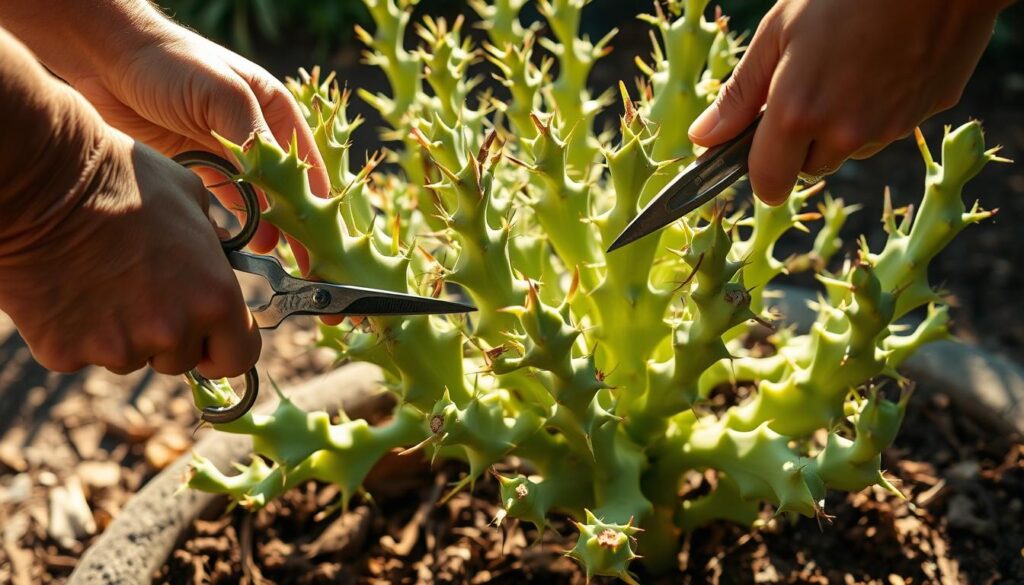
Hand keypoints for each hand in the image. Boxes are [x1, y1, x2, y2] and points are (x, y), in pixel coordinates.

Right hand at [0, 128, 261, 377]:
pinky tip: (68, 290)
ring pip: (131, 359)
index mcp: (215, 298)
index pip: (238, 357)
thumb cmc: (122, 180)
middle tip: (141, 291)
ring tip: (100, 281)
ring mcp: (118, 348)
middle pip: (181, 360)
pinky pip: (82, 354)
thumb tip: (223, 252)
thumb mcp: (190, 198)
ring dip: (122, 334)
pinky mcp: (67, 353)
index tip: (210, 342)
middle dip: (168, 336)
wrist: (41, 184)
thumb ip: (215, 240)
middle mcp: (173, 331)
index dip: (223, 350)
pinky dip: (76, 332)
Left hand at [66, 20, 330, 255]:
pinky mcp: (198, 166)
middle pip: (287, 185)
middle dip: (296, 221)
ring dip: (268, 227)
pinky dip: (235, 222)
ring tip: (275, 257)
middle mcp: (257, 134)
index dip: (319, 199)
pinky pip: (224, 200)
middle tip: (305, 259)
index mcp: (275, 111)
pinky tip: (242, 242)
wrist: (107, 58)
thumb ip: (254, 138)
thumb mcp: (222, 95)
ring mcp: (228, 152)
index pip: (308, 162)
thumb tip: (283, 184)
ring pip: (258, 198)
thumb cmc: (171, 62)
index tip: (324, 235)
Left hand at [688, 0, 1006, 204]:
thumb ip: (739, 95)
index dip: (759, 173)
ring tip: (844, 70)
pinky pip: (887, 129)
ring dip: (838, 128)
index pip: (768, 183)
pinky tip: (879, 67)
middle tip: (802, 90)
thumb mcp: (777, 33)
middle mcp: (844, 133)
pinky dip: (877, 111)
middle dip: (797, 144)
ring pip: (848, 150)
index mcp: (797, 115)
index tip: (755, 154)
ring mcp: (889, 128)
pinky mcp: (924, 115)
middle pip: (808, 168)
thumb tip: (702, 138)